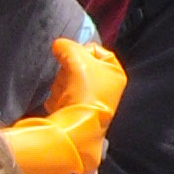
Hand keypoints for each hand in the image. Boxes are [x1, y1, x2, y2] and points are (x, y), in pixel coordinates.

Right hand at [3, 39, 126, 173]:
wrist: (77, 127)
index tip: (71, 56)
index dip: (80, 50)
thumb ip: (67, 46)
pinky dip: (58, 98)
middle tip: (68, 77)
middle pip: (78, 65)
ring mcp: (91, 100)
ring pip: (68, 80)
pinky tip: (60, 104)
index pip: (94, 49)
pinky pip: (62, 95)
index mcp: (115, 72)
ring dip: (61, 84)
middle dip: (68, 70)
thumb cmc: (85, 91)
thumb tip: (58, 46)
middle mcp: (107, 87)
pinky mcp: (77, 111)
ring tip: (65, 94)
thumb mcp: (77, 58)